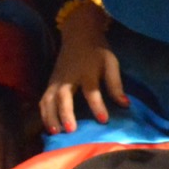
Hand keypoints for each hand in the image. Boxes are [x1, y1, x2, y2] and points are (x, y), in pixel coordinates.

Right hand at [41, 2, 127, 133]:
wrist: (78, 35)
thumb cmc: (97, 51)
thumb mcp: (111, 63)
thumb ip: (116, 84)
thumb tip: (125, 105)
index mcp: (86, 71)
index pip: (91, 91)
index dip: (97, 105)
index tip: (103, 120)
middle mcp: (68, 78)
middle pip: (64, 97)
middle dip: (66, 113)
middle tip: (70, 130)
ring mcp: (56, 81)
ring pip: (49, 100)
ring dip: (50, 117)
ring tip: (56, 133)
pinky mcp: (49, 84)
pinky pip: (43, 101)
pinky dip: (43, 114)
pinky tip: (48, 127)